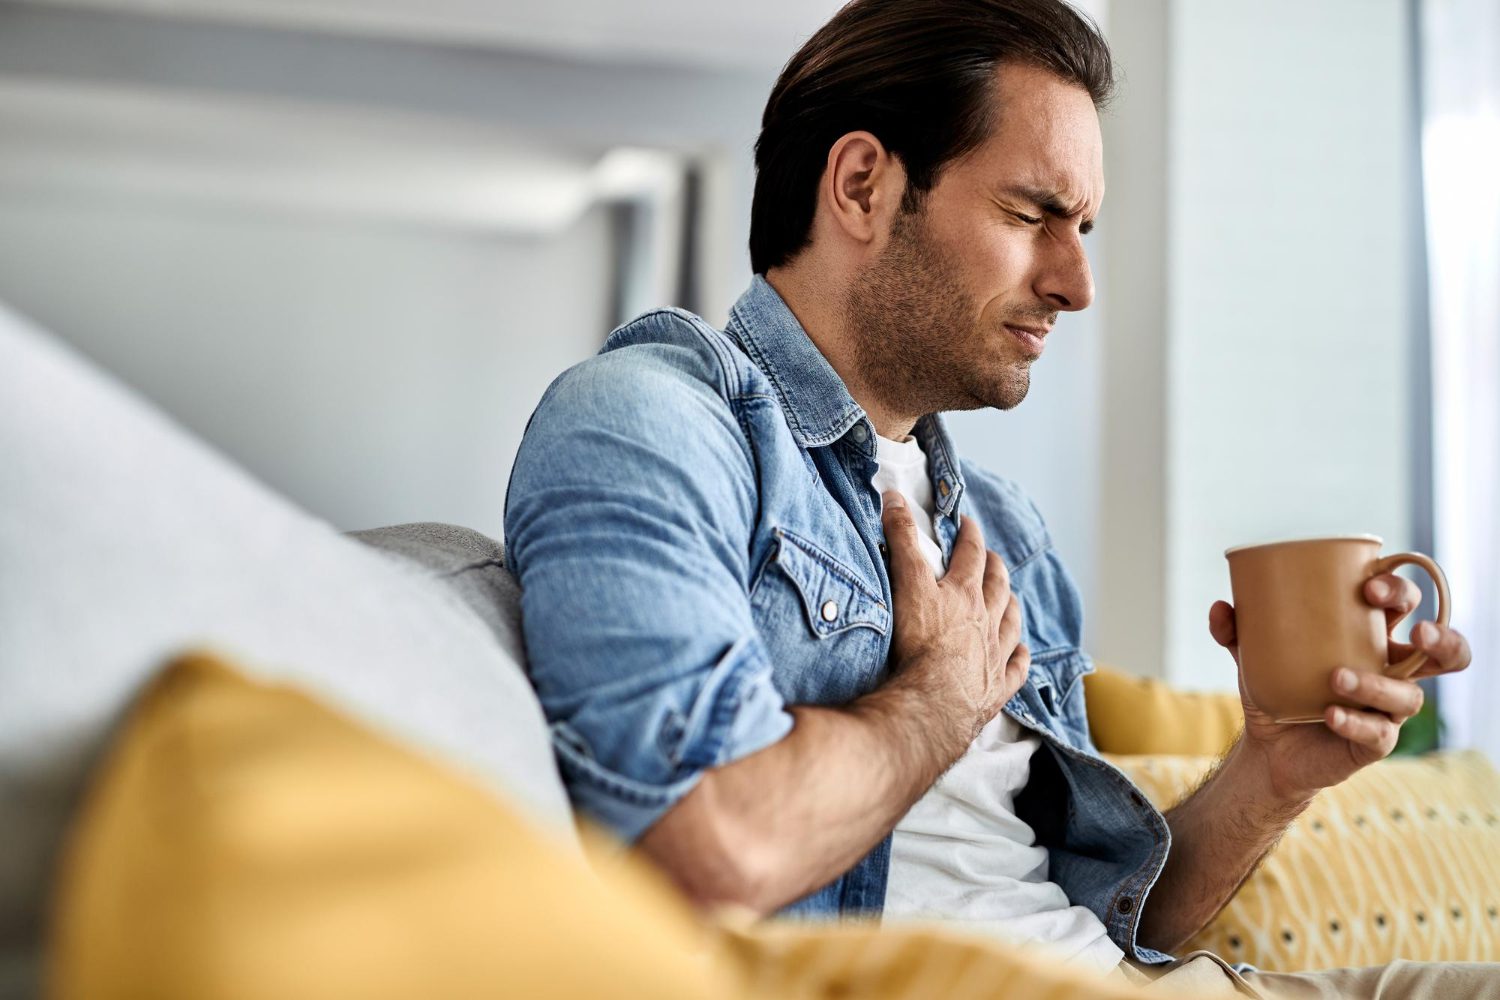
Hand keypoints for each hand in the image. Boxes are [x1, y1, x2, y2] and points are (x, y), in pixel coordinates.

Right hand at [881, 492, 1028, 740]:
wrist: (934, 702)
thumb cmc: (919, 643)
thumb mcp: (906, 582)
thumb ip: (901, 539)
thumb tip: (895, 496)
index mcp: (964, 593)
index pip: (971, 555)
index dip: (970, 536)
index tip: (969, 524)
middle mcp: (986, 620)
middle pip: (997, 587)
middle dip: (995, 568)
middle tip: (993, 558)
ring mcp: (995, 655)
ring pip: (1010, 624)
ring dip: (1011, 607)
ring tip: (1011, 599)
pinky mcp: (996, 688)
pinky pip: (1016, 669)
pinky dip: (1020, 658)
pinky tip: (1022, 653)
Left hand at [1209, 573, 1472, 801]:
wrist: (1266, 747)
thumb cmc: (1275, 687)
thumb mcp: (1252, 655)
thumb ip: (1237, 630)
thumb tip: (1221, 608)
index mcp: (1369, 637)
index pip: (1403, 605)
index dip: (1399, 591)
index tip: (1368, 587)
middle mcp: (1389, 670)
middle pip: (1441, 651)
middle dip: (1441, 638)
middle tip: (1416, 632)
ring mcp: (1387, 708)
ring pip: (1409, 695)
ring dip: (1378, 684)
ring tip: (1337, 677)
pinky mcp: (1375, 742)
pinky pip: (1379, 733)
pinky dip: (1355, 722)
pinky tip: (1330, 714)